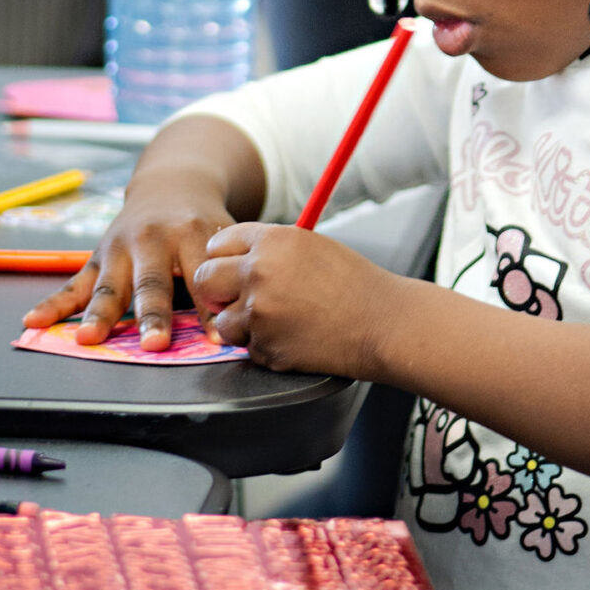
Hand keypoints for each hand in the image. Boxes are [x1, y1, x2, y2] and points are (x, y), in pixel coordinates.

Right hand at [23, 181, 233, 351]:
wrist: (172, 186)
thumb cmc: (202, 224)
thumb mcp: (221, 238)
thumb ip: (224, 273)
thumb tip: (239, 320)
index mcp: (190, 233)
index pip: (200, 276)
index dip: (208, 310)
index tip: (214, 339)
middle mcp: (152, 239)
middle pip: (152, 283)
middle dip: (152, 315)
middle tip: (154, 344)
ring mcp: (120, 248)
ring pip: (109, 286)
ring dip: (99, 315)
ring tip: (88, 339)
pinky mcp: (97, 257)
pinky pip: (74, 284)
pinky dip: (53, 305)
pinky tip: (34, 321)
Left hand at [196, 223, 395, 376]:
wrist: (384, 324)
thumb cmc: (355, 285)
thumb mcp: (311, 247)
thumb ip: (269, 249)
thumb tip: (231, 259)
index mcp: (272, 240)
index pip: (217, 243)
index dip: (224, 259)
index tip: (232, 270)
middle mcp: (259, 272)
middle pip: (205, 279)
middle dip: (216, 292)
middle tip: (236, 300)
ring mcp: (260, 312)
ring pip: (222, 321)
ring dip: (242, 325)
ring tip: (279, 322)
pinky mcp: (266, 347)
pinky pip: (249, 349)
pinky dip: (266, 347)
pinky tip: (295, 338)